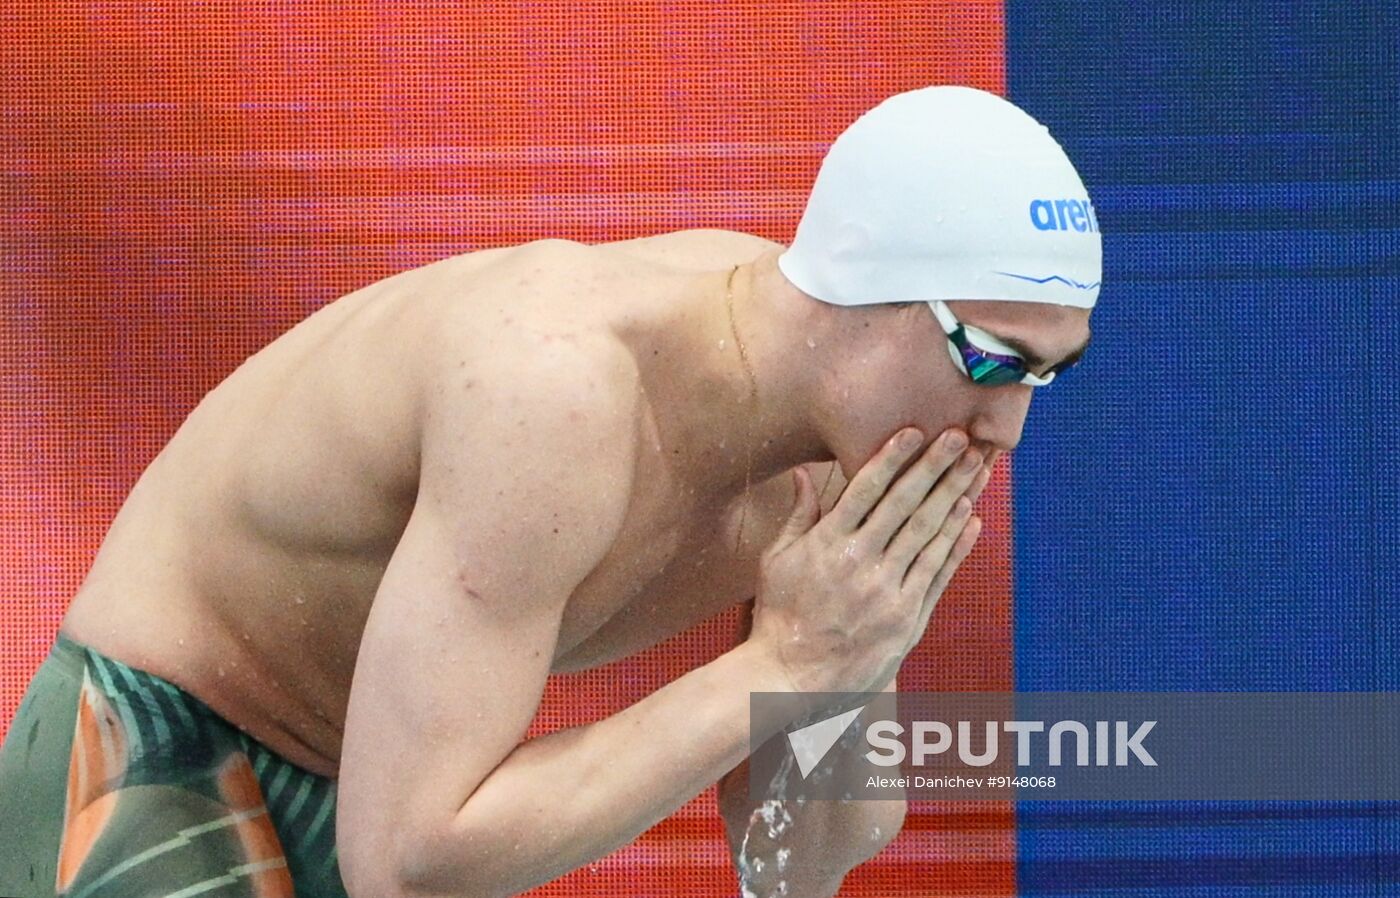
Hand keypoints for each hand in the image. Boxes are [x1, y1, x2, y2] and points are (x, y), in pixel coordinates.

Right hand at [748, 428, 982, 695]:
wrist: (789, 679)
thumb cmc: (778, 617)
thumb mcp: (775, 561)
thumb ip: (797, 516)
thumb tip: (803, 474)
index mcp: (826, 544)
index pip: (866, 490)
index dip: (893, 458)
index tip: (915, 431)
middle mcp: (861, 564)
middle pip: (906, 505)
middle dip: (936, 467)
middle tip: (961, 437)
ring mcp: (887, 592)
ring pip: (928, 535)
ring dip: (955, 496)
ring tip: (977, 468)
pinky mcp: (906, 619)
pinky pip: (937, 575)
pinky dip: (956, 545)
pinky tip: (971, 518)